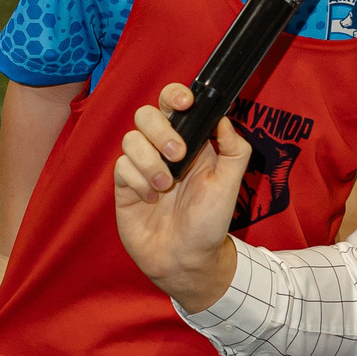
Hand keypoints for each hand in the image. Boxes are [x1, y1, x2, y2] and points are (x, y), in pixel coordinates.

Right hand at [111, 82, 245, 314]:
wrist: (185, 260)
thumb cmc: (209, 223)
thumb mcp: (229, 186)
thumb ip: (234, 150)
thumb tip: (224, 118)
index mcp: (191, 143)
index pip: (175, 105)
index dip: (174, 95)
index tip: (184, 103)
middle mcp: (163, 150)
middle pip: (146, 115)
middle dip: (160, 130)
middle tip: (178, 155)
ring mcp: (142, 166)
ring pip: (130, 139)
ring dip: (150, 161)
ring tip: (166, 187)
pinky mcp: (125, 185)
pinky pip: (122, 167)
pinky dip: (138, 182)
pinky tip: (151, 199)